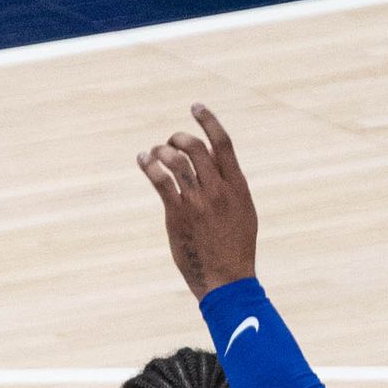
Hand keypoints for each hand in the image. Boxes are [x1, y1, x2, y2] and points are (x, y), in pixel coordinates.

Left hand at [138, 105, 258, 299]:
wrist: (227, 280)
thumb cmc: (236, 250)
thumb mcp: (244, 213)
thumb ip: (230, 186)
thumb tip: (214, 161)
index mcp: (238, 187)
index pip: (223, 144)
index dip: (208, 121)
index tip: (195, 107)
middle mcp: (218, 190)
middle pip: (195, 148)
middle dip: (178, 138)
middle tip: (170, 141)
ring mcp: (198, 202)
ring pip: (176, 161)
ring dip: (162, 151)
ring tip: (155, 153)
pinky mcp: (178, 215)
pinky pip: (160, 180)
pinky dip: (149, 165)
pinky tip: (143, 160)